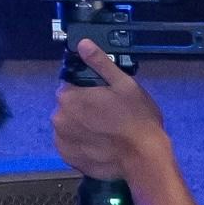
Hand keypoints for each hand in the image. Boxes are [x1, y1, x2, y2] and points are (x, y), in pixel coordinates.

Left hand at [54, 39, 170, 189]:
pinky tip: (100, 145)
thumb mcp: (125, 85)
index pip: (70, 86)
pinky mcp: (67, 157)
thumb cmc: (137, 120)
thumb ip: (101, 63)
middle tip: (109, 116)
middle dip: (84, 108)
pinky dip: (82, 144)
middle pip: (69, 107)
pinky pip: (71, 145)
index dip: (87, 91)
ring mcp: (61, 139)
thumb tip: (83, 44)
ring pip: (69, 126)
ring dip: (81, 126)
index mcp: (68, 96)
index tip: (103, 99)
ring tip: (106, 133)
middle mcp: (58, 117)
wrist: (145, 160)